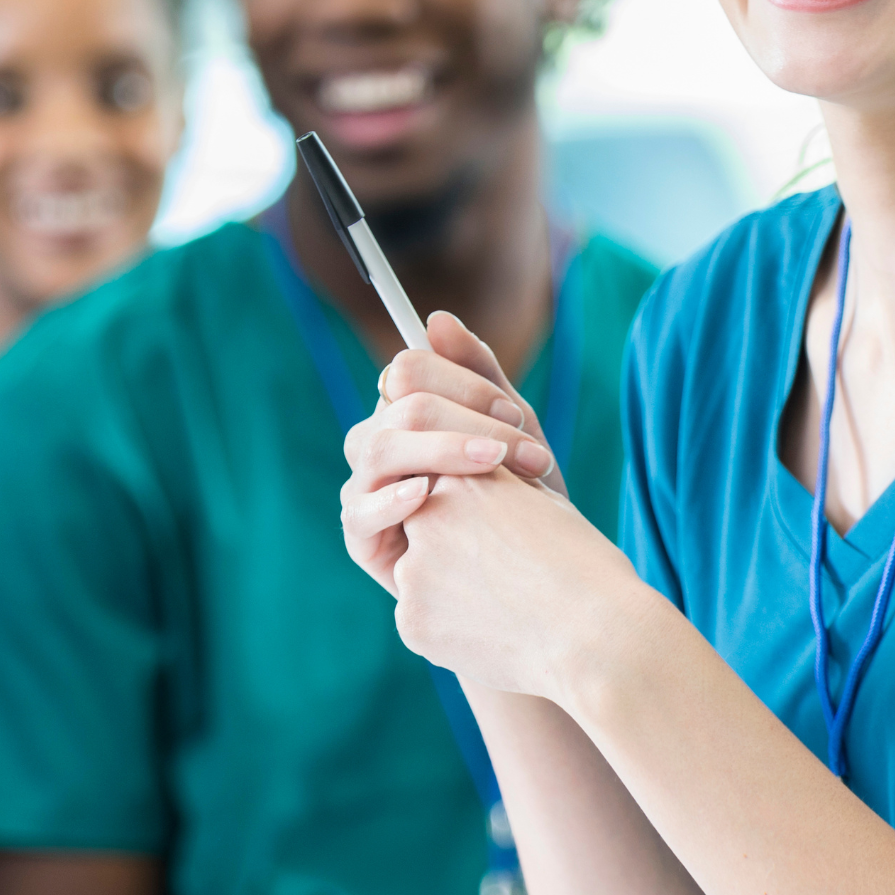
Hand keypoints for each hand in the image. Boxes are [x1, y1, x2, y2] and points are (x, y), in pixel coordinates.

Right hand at [340, 312, 561, 593]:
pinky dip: (393, 499)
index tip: (515, 414)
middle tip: (526, 452)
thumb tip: (436, 319)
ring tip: (492, 465)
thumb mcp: (513, 431)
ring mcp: (366, 487)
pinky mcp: (362, 537)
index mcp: (406, 410)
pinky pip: (361, 510)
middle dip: (468, 421)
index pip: (408, 369)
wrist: (533, 575)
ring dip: (442, 450)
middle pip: (400, 407)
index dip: (462, 384)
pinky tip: (426, 495)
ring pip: (379, 447)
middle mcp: (379, 443)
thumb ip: (480, 374)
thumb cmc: (522, 497)